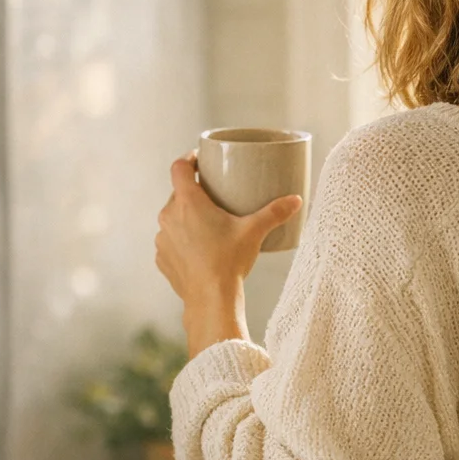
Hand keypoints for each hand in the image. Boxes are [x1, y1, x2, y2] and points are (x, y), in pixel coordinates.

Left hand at [154, 152, 303, 356]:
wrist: (210, 300)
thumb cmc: (229, 262)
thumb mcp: (254, 232)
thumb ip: (275, 213)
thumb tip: (296, 200)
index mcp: (188, 202)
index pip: (179, 168)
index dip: (188, 159)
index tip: (199, 161)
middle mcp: (169, 216)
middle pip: (177, 193)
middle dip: (193, 193)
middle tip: (213, 196)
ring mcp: (162, 238)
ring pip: (172, 218)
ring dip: (185, 217)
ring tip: (205, 223)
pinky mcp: (162, 258)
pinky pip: (169, 240)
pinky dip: (180, 240)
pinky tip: (196, 247)